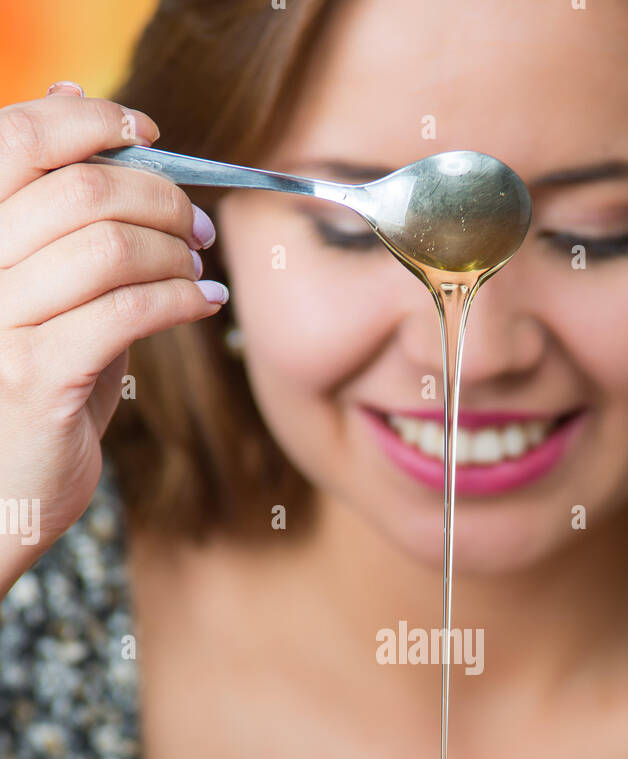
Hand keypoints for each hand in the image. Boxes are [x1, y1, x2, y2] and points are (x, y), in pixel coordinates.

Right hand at [0, 82, 228, 594]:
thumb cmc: (21, 390)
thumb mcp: (32, 287)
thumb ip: (53, 207)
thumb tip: (68, 94)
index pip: (14, 138)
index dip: (89, 121)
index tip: (146, 134)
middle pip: (77, 188)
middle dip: (157, 196)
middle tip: (195, 226)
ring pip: (108, 246)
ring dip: (174, 252)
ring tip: (197, 271)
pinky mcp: (35, 377)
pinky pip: (128, 312)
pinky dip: (182, 300)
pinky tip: (204, 305)